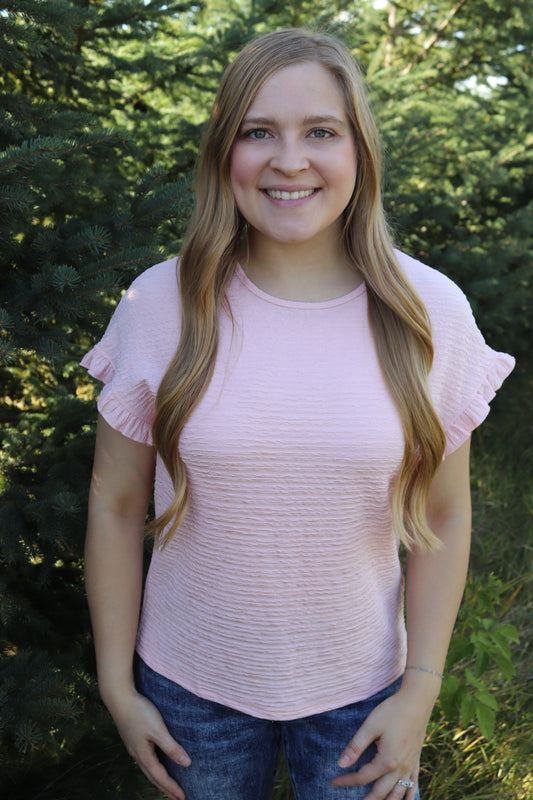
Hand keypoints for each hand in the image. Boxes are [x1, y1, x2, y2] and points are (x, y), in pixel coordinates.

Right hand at [106, 687, 190, 799]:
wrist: (119, 698)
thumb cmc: (139, 712)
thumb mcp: (158, 730)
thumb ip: (171, 747)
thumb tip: (186, 763)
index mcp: (143, 755)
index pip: (160, 777)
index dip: (172, 788)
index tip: (183, 798)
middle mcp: (137, 754)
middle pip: (153, 777)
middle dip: (165, 788)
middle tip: (177, 798)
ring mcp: (134, 746)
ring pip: (148, 769)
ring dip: (159, 779)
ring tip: (167, 785)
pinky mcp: (133, 738)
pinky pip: (145, 759)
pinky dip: (153, 767)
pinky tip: (155, 762)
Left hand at [331, 681, 436, 798]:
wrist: (417, 701)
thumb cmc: (392, 711)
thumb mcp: (370, 726)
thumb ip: (355, 746)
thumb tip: (341, 763)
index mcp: (386, 760)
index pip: (362, 778)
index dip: (347, 781)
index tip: (333, 782)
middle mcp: (399, 768)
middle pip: (381, 792)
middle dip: (367, 799)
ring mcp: (410, 765)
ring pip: (398, 793)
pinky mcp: (416, 759)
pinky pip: (413, 784)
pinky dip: (409, 795)